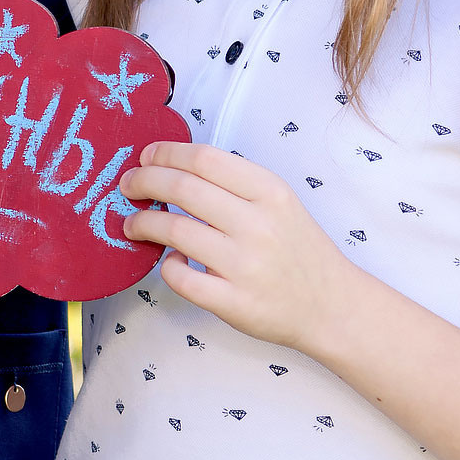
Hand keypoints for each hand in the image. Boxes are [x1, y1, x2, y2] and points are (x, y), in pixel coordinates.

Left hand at [119, 143, 370, 355]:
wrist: (332, 306)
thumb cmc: (298, 249)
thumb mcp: (280, 203)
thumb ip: (235, 185)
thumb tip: (173, 167)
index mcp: (270, 192)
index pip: (204, 159)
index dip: (166, 153)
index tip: (146, 157)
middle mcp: (258, 224)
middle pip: (182, 188)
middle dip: (144, 182)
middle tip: (128, 186)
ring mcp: (246, 266)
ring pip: (174, 232)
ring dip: (142, 224)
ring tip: (133, 225)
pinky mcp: (234, 303)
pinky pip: (180, 279)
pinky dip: (167, 267)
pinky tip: (172, 263)